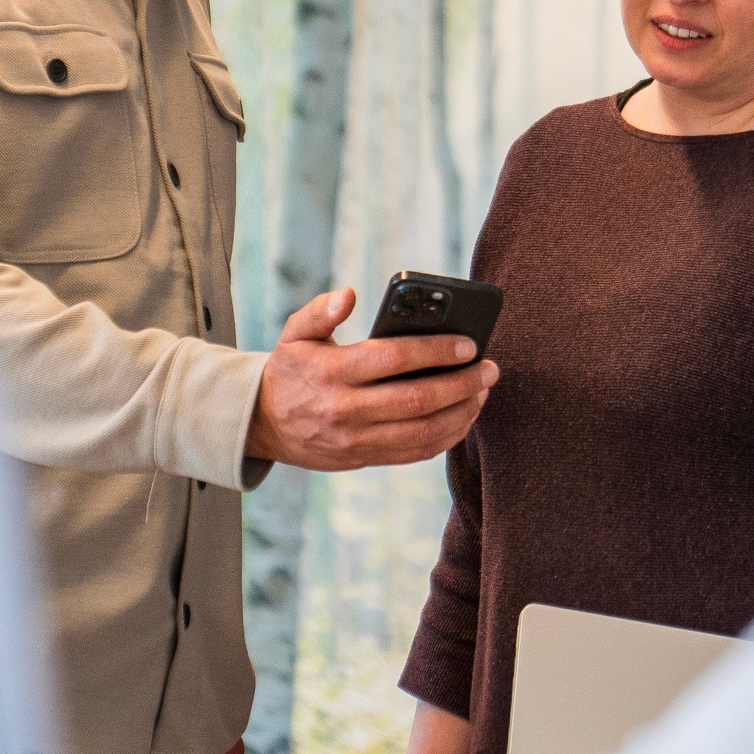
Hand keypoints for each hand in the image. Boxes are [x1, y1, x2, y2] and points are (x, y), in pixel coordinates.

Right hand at [243, 287, 494, 472]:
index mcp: (331, 373)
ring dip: (462, 412)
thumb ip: (320, 311)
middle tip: (490, 368)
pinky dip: (448, 436)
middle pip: (417, 400)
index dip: (436, 350)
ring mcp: (356, 440)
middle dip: (462, 383)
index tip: (469, 343)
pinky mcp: (365, 458)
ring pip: (423, 431)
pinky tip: (464, 415)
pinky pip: (416, 452)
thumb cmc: (289, 370)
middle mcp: (345, 410)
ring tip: (483, 391)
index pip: (393, 359)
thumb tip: (348, 295)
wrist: (264, 425)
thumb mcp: (294, 334)